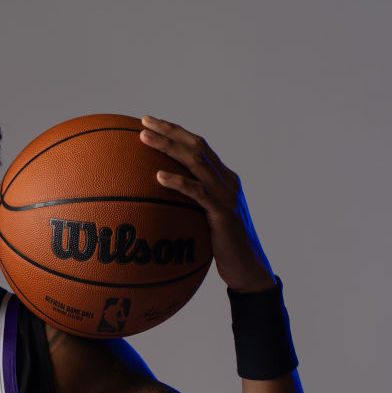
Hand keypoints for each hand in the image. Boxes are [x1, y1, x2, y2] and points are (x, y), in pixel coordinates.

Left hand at [139, 115, 275, 292]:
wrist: (247, 269)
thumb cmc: (221, 248)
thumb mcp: (203, 221)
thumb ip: (188, 205)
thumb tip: (156, 201)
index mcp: (223, 179)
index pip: (198, 147)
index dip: (175, 132)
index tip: (150, 122)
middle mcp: (227, 181)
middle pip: (197, 147)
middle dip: (170, 131)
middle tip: (143, 122)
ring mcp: (227, 195)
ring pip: (196, 162)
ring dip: (169, 147)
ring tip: (144, 139)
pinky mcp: (223, 213)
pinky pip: (198, 193)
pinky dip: (178, 181)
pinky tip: (158, 176)